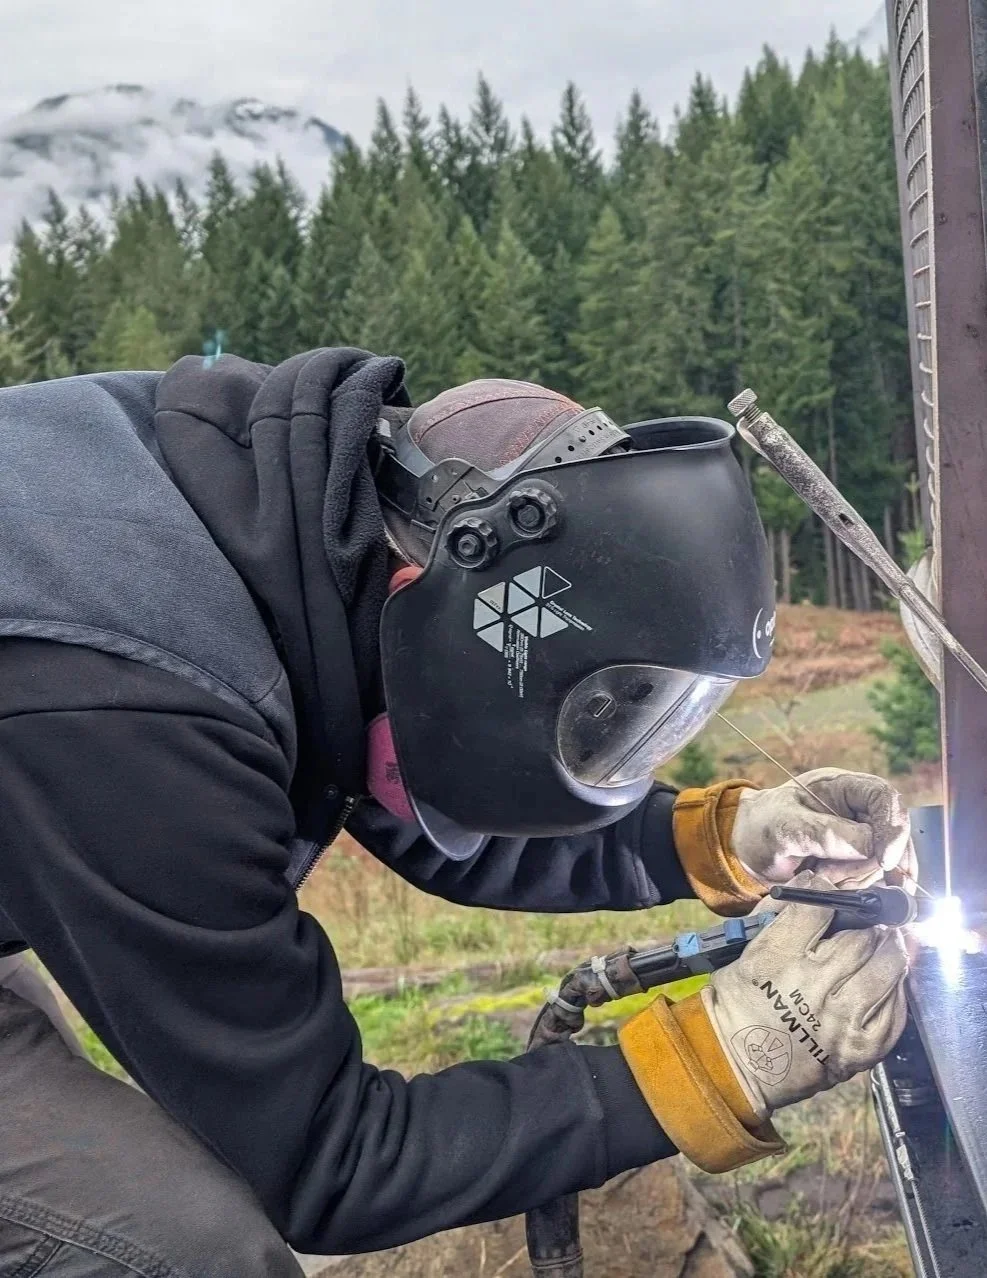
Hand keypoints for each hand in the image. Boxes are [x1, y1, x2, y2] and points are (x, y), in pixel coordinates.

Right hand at [702, 873, 908, 1115]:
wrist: (737, 1065)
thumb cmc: (739, 1003)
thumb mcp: (745, 953)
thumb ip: (776, 917)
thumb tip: (810, 885)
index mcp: (776, 960)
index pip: (817, 909)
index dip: (827, 895)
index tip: (830, 895)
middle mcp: (812, 988)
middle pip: (860, 937)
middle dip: (865, 923)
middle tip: (865, 921)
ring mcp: (840, 1021)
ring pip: (887, 969)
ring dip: (890, 949)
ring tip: (886, 942)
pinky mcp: (860, 1049)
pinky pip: (896, 1011)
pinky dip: (896, 990)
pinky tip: (886, 981)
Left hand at [732, 768, 916, 890]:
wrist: (748, 849)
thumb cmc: (761, 827)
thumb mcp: (784, 828)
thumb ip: (824, 834)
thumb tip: (870, 846)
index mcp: (841, 787)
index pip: (885, 797)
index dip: (893, 828)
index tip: (883, 860)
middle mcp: (856, 809)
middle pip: (891, 836)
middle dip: (868, 864)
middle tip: (832, 874)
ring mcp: (859, 836)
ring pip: (883, 863)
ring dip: (856, 878)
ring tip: (820, 875)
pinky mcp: (855, 860)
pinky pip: (872, 878)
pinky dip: (856, 887)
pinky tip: (832, 885)